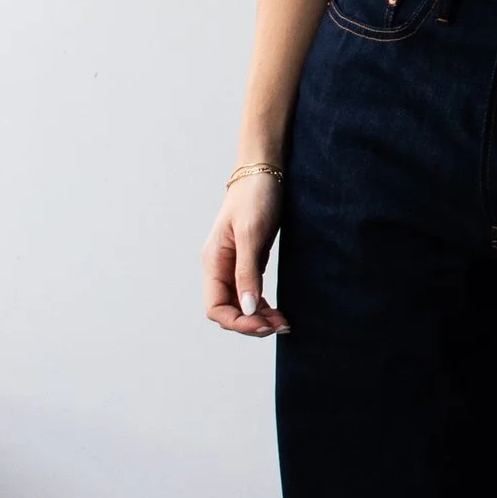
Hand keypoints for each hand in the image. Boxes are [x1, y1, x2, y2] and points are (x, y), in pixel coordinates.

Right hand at [203, 170, 287, 335]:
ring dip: (259, 318)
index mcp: (213, 262)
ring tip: (283, 322)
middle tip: (281, 325)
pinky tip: (277, 311)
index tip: (264, 324)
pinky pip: (251, 294)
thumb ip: (247, 272)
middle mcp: (220, 268)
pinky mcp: (249, 262)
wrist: (265, 172)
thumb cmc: (254, 196)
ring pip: (241, 306)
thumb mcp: (251, 234)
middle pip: (228, 311)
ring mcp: (234, 266)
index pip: (216, 307)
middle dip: (252, 323)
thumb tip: (248, 308)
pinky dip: (263, 306)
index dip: (238, 322)